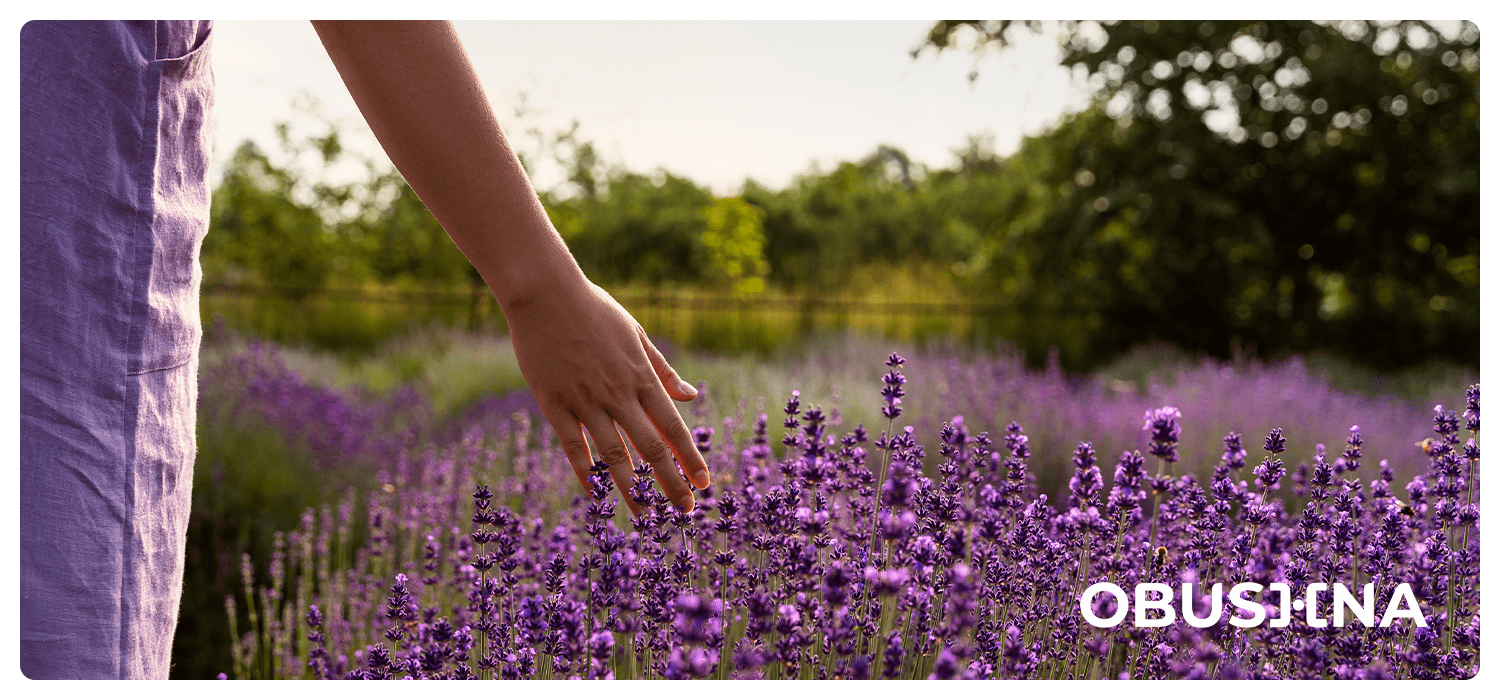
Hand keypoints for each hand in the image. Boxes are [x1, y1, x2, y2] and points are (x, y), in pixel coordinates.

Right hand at [504, 277, 708, 512]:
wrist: (546, 293)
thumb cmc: (593, 309)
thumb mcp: (636, 334)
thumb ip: (662, 370)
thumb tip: (691, 396)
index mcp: (642, 377)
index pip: (673, 427)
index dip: (690, 457)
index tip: (704, 482)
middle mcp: (619, 393)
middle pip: (651, 448)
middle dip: (671, 482)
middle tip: (685, 510)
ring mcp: (586, 400)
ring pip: (614, 455)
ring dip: (631, 489)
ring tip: (644, 516)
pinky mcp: (555, 403)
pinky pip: (574, 447)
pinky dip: (586, 474)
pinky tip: (596, 497)